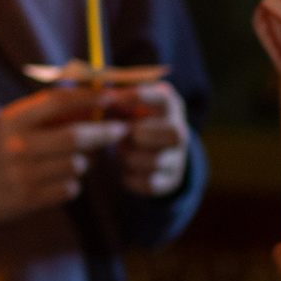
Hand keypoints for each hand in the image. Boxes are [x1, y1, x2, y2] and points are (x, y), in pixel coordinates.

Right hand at [0, 87, 128, 227]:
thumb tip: (88, 99)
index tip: (111, 95)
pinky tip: (58, 180)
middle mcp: (17, 146)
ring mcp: (23, 175)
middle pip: (76, 136)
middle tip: (121, 130)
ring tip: (73, 159)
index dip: (89, 97)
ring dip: (84, 161)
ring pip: (77, 164)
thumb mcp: (7, 123)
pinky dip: (72, 183)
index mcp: (11, 120)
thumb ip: (42, 113)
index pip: (58, 101)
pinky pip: (69, 188)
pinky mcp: (28, 200)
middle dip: (105, 132)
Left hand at [106, 80, 190, 196]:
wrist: (149, 150)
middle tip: (119, 134)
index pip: (164, 98)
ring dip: (129, 157)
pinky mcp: (170, 181)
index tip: (113, 100)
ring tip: (120, 150)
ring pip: (154, 161)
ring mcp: (178, 157)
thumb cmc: (129, 119)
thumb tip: (102, 98)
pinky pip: (149, 183)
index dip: (139, 98)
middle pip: (171, 132)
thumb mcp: (124, 104)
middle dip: (138, 134)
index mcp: (169, 105)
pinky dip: (130, 177)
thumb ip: (114, 99)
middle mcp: (179, 130)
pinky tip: (124, 168)